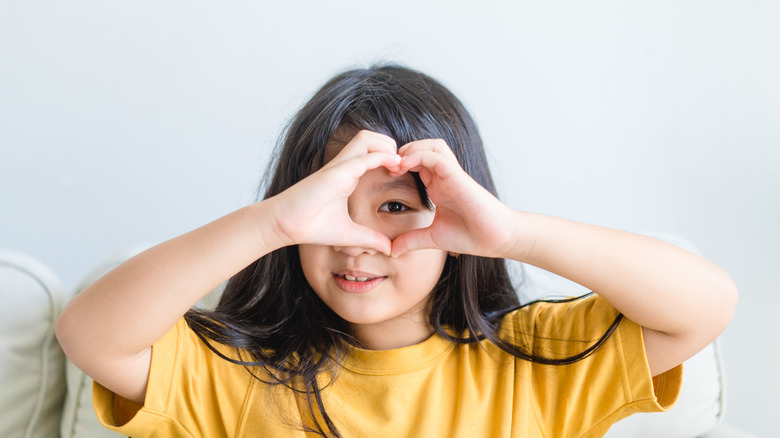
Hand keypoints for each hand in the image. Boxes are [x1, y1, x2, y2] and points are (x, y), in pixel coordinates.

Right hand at [268, 130, 401, 254]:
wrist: (285, 225)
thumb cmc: (311, 227)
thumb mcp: (349, 235)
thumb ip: (369, 239)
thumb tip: (388, 249)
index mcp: (347, 175)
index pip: (372, 152)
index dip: (390, 158)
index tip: (401, 174)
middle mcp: (344, 166)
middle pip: (371, 137)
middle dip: (390, 145)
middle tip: (401, 166)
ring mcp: (339, 167)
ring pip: (366, 137)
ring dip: (386, 146)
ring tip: (397, 164)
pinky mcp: (336, 172)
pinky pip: (362, 156)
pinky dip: (381, 157)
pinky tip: (393, 168)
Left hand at [389, 139, 516, 257]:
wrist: (497, 239)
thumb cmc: (471, 236)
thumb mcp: (432, 238)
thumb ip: (412, 241)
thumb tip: (391, 251)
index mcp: (438, 185)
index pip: (415, 162)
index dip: (397, 164)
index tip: (382, 176)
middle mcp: (444, 176)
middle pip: (421, 147)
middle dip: (401, 152)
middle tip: (385, 166)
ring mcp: (452, 174)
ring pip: (430, 145)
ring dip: (411, 149)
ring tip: (396, 164)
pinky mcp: (458, 175)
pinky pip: (436, 156)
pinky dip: (419, 155)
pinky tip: (405, 165)